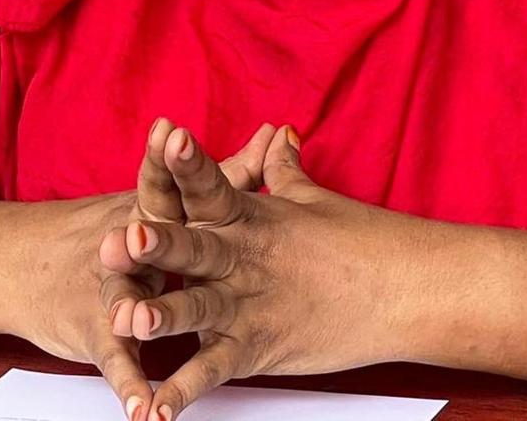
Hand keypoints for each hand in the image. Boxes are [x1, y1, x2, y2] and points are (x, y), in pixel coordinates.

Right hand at [16, 121, 276, 420]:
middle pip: (140, 239)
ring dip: (135, 312)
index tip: (170, 130)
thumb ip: (230, 172)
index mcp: (149, 211)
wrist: (30, 264)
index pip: (157, 179)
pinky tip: (145, 412)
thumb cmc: (116, 227)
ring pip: (125, 301)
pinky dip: (131, 387)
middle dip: (144, 235)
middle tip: (142, 230)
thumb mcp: (170, 198)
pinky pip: (119, 363)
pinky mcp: (100, 335)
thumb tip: (275, 136)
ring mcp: (113, 292)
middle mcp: (129, 247)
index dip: (164, 157)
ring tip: (138, 320)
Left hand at [100, 125, 416, 419]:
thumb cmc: (360, 239)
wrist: (403, 290)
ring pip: (197, 310)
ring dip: (162, 316)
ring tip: (127, 320)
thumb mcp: (313, 198)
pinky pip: (212, 372)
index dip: (190, 162)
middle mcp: (243, 260)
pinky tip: (152, 411)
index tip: (167, 136)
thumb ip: (282, 169)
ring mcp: (248, 307)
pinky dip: (181, 392)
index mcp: (251, 217)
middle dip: (159, 246)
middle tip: (123, 237)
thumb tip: (276, 135)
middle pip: (195, 250)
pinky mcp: (256, 349)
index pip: (214, 185)